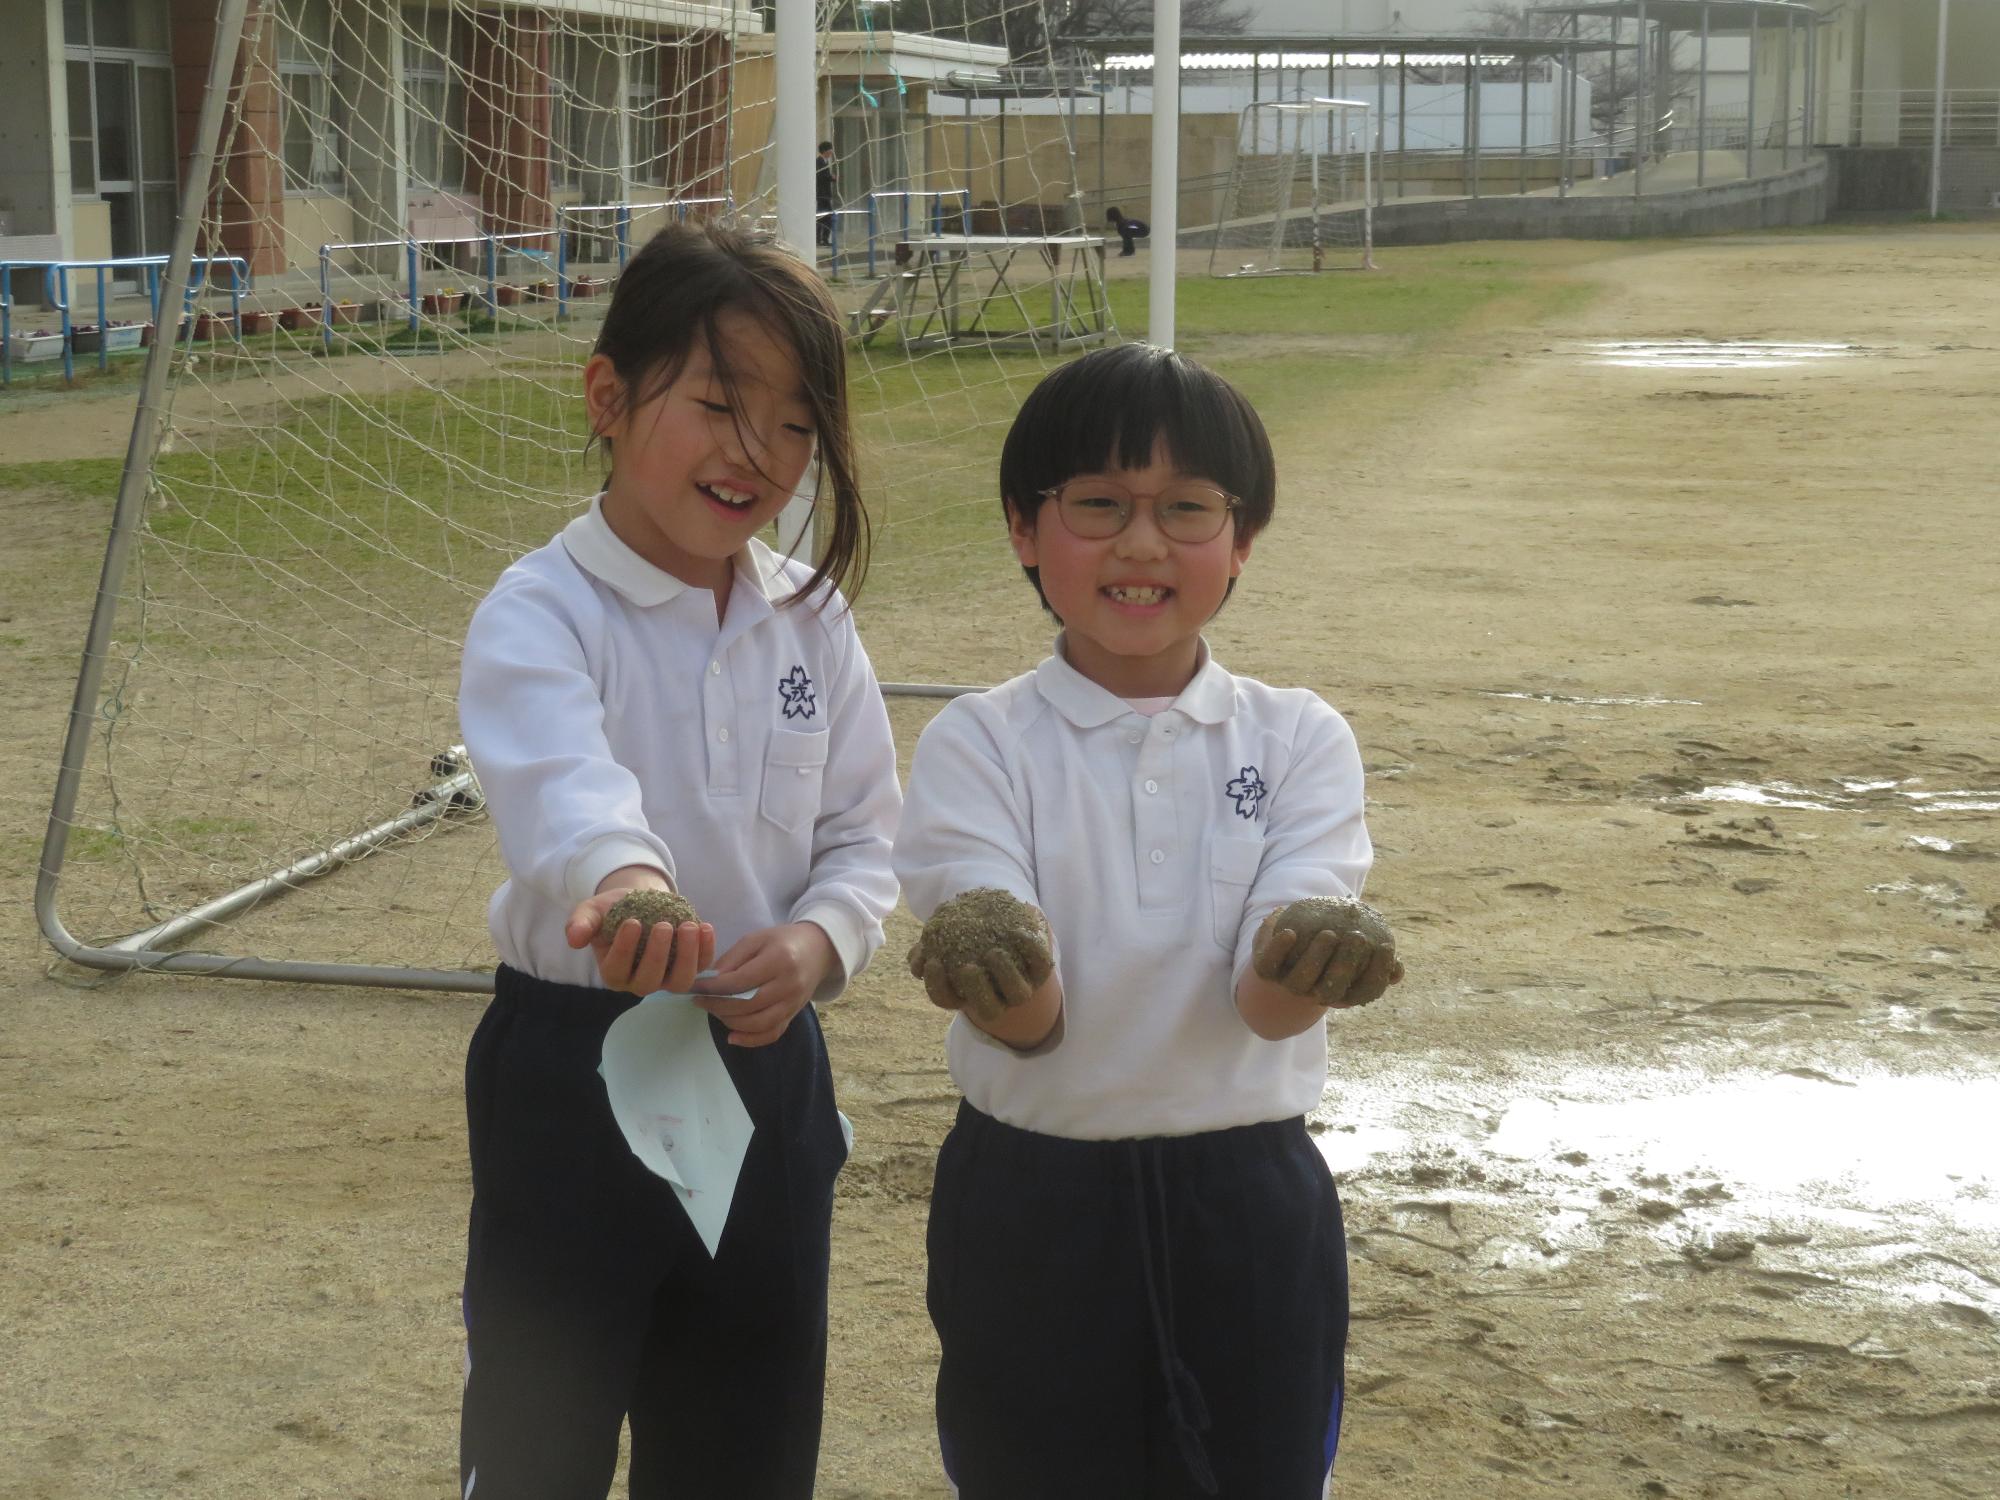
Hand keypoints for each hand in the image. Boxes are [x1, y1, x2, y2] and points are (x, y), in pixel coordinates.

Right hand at [566, 874, 714, 997]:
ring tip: (688, 927)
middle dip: (657, 955)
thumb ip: (581, 923)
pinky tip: (705, 927)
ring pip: (679, 982)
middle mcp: (640, 982)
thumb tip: (573, 939)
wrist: (641, 902)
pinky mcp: (690, 966)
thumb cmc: (613, 911)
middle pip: (650, 981)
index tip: (632, 922)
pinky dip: (706, 950)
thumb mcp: (592, 911)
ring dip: (687, 957)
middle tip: (662, 925)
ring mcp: (667, 978)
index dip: (625, 949)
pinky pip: (701, 966)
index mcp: (614, 973)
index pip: (617, 970)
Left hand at [690, 922, 837, 1047]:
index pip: (741, 981)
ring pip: (759, 1023)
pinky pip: (772, 1034)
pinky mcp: (794, 1015)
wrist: (817, 950)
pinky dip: (750, 1040)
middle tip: (701, 1002)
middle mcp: (789, 984)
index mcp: (779, 960)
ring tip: (715, 1012)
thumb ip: (732, 959)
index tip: (696, 988)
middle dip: (718, 1006)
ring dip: (731, 1022)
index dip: (714, 988)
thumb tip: (709, 981)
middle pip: (748, 1004)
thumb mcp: (755, 939)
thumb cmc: (782, 941)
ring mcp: (793, 1003)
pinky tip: (732, 1037)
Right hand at [906, 895, 1054, 1024]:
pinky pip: (1041, 965)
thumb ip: (930, 946)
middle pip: (989, 1011)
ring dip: (1005, 975)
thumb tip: (915, 955)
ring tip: (993, 952)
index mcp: (967, 994)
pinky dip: (1031, 948)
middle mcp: (997, 999)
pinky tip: (1018, 931)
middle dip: (976, 991)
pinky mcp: (1041, 971)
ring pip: (1018, 995)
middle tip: (967, 967)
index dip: (938, 987)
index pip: (948, 1000)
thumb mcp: (947, 940)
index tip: (933, 963)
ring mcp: (1022, 987)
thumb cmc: (969, 938)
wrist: (1006, 930)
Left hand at [1252, 899, 1403, 1008]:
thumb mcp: (1354, 960)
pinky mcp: (1266, 970)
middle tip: (1358, 936)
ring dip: (1316, 957)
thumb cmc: (1330, 958)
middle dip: (1346, 965)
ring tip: (1330, 933)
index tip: (1386, 945)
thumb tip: (1397, 969)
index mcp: (1340, 994)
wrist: (1284, 965)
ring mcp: (1288, 984)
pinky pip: (1268, 963)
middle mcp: (1313, 994)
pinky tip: (1289, 930)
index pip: (1365, 992)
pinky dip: (1277, 947)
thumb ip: (1376, 963)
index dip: (1378, 973)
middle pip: (1329, 991)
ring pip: (1300, 980)